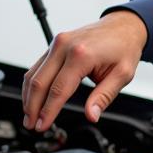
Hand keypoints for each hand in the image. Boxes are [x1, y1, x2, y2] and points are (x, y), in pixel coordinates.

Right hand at [21, 11, 147, 130]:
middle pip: (39, 82)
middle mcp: (65, 46)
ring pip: (33, 74)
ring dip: (29, 97)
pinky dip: (33, 84)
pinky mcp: (55, 43)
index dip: (48, 112)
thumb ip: (104, 97)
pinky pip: (38, 66)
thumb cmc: (124, 48)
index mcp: (81, 54)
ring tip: (29, 116)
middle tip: (31, 125)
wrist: (123, 26)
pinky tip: (33, 97)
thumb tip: (91, 115)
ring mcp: (57, 43)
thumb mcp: (122, 75)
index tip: (42, 126)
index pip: (58, 90)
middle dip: (33, 108)